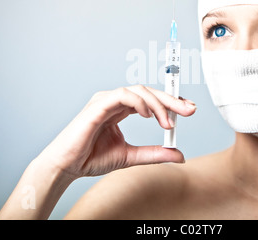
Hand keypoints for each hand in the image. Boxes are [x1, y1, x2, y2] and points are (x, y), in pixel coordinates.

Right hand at [37, 85, 196, 178]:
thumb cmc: (92, 158)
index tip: (188, 108)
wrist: (67, 167)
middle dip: (171, 99)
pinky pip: (122, 95)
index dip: (169, 101)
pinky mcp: (98, 104)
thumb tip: (179, 155)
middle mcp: (114, 102)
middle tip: (189, 109)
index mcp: (121, 110)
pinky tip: (148, 115)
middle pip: (148, 91)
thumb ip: (154, 154)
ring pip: (138, 90)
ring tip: (167, 122)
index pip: (149, 99)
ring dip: (157, 103)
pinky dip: (139, 102)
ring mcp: (106, 100)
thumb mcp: (131, 156)